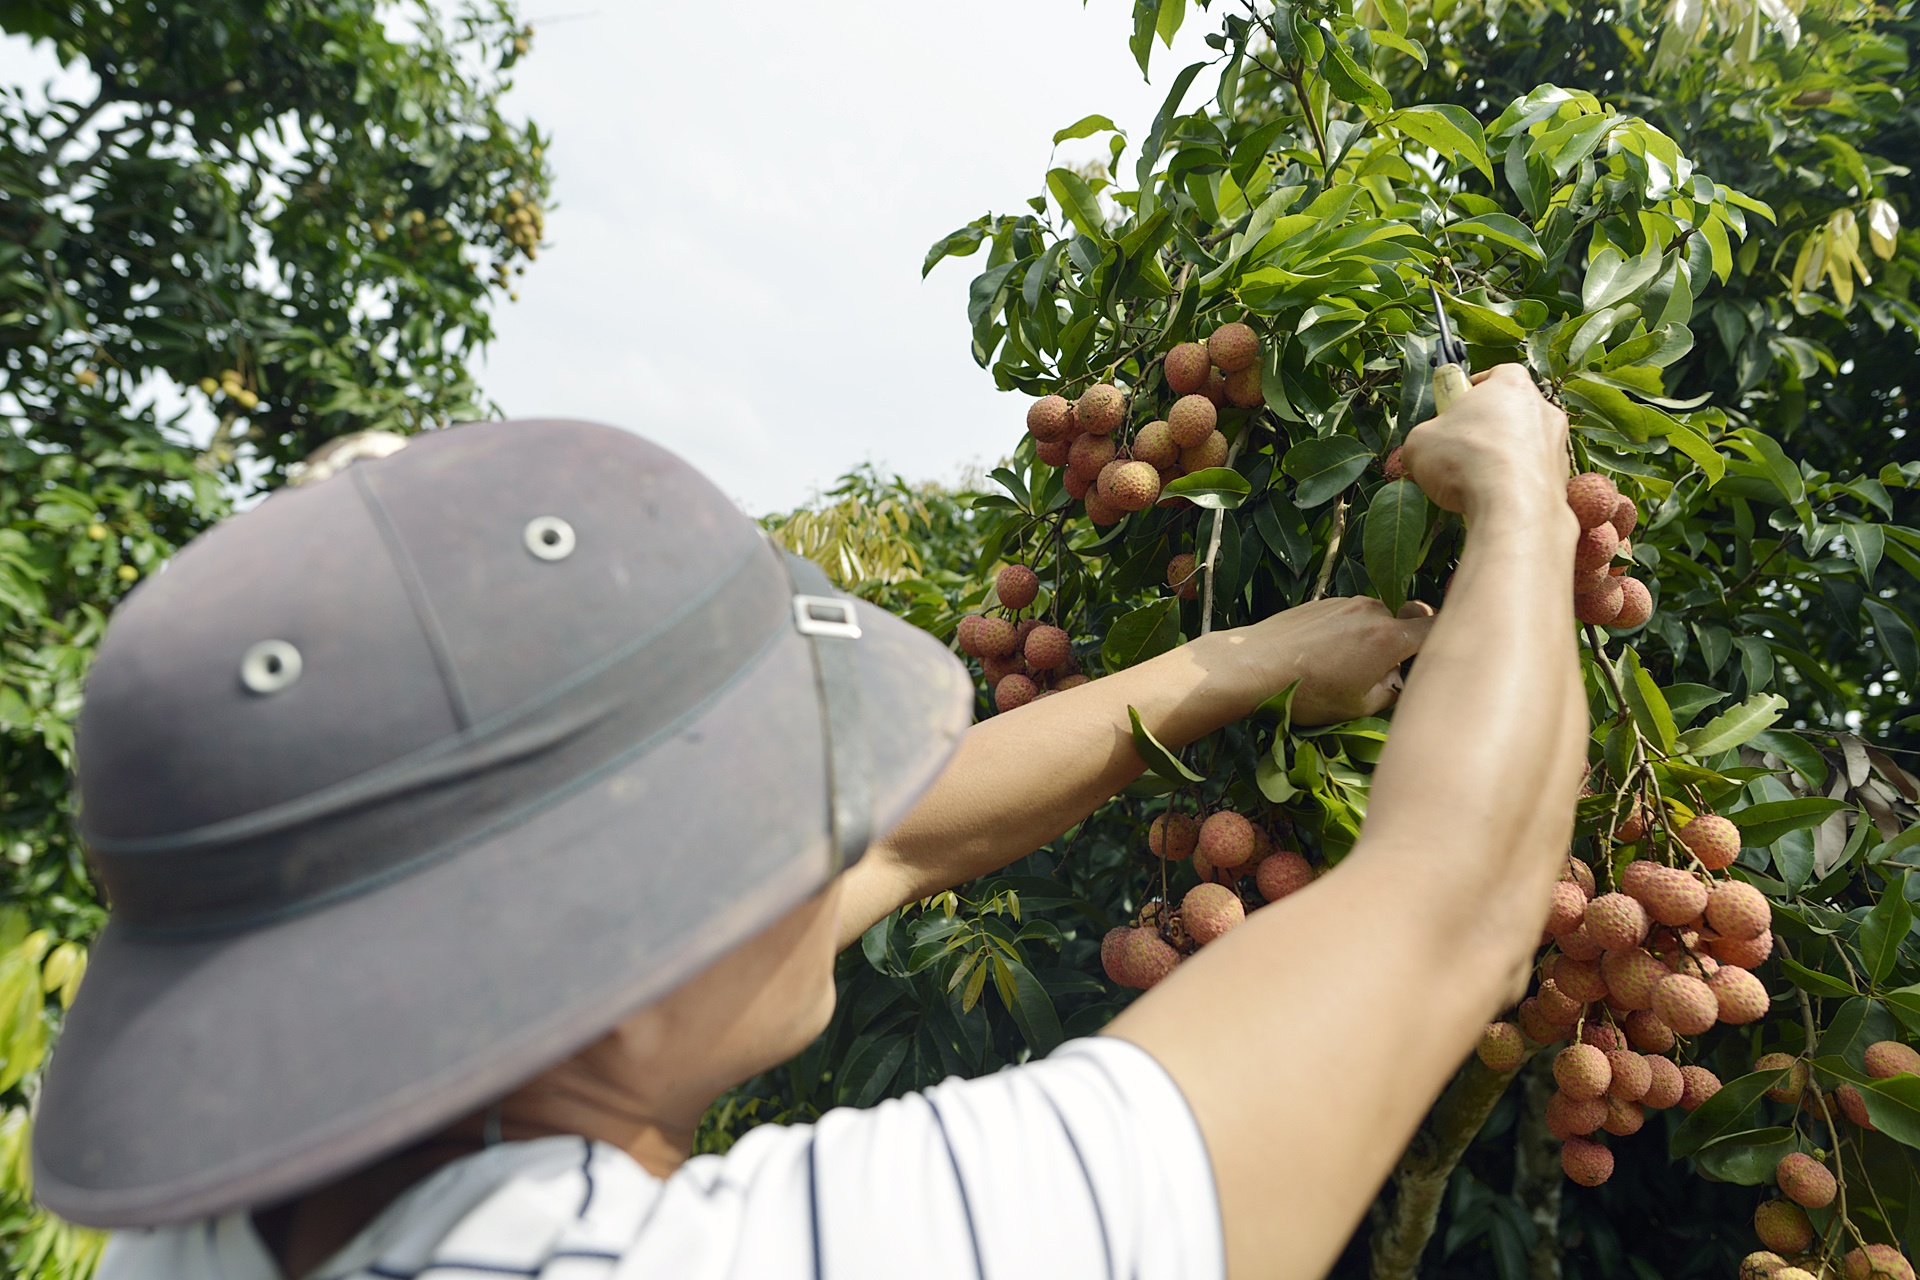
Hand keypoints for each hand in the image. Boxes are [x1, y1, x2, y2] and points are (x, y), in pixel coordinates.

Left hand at [1217, 596, 1435, 725]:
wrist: (1252, 665)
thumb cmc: (1307, 692)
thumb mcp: (1358, 706)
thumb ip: (1392, 692)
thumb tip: (1400, 683)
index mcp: (1389, 637)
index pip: (1435, 627)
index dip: (1443, 639)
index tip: (1437, 654)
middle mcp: (1372, 611)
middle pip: (1401, 624)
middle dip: (1397, 647)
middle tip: (1376, 675)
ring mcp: (1345, 601)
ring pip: (1373, 620)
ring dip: (1369, 639)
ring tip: (1340, 668)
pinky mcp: (1322, 601)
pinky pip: (1348, 616)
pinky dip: (1346, 632)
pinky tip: (1320, 655)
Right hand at [1400, 364, 1568, 518]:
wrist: (1512, 507)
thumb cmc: (1466, 461)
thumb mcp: (1419, 443)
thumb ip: (1424, 438)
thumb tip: (1421, 452)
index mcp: (1511, 384)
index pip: (1495, 374)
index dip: (1473, 390)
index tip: (1456, 406)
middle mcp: (1542, 408)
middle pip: (1511, 410)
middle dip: (1487, 427)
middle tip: (1460, 447)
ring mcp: (1557, 444)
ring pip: (1525, 444)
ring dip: (1503, 457)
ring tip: (1474, 480)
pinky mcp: (1562, 477)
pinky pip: (1533, 475)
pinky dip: (1516, 483)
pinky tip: (1494, 499)